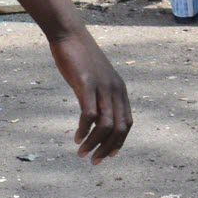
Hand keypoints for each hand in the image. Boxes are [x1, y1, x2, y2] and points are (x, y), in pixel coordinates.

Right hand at [48, 32, 130, 163]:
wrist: (70, 36)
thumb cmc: (80, 59)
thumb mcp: (95, 80)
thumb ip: (98, 98)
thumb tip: (94, 120)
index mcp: (119, 90)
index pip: (126, 123)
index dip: (119, 142)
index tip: (108, 156)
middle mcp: (115, 89)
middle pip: (119, 128)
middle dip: (108, 149)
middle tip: (94, 161)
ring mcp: (103, 86)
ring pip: (105, 125)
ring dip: (94, 144)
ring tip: (82, 153)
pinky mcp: (87, 84)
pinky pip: (90, 114)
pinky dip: (84, 130)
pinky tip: (77, 137)